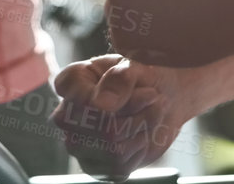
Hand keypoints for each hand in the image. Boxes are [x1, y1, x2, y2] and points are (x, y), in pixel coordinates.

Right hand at [52, 54, 188, 177]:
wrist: (166, 97)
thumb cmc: (144, 76)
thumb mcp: (136, 66)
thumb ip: (119, 79)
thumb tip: (99, 106)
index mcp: (72, 82)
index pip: (75, 95)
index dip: (108, 92)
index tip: (131, 77)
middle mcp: (68, 116)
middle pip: (96, 127)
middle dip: (133, 111)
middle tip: (151, 94)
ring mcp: (80, 146)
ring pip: (111, 148)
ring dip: (141, 127)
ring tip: (151, 111)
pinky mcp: (98, 167)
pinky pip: (120, 166)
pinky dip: (140, 147)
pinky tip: (142, 133)